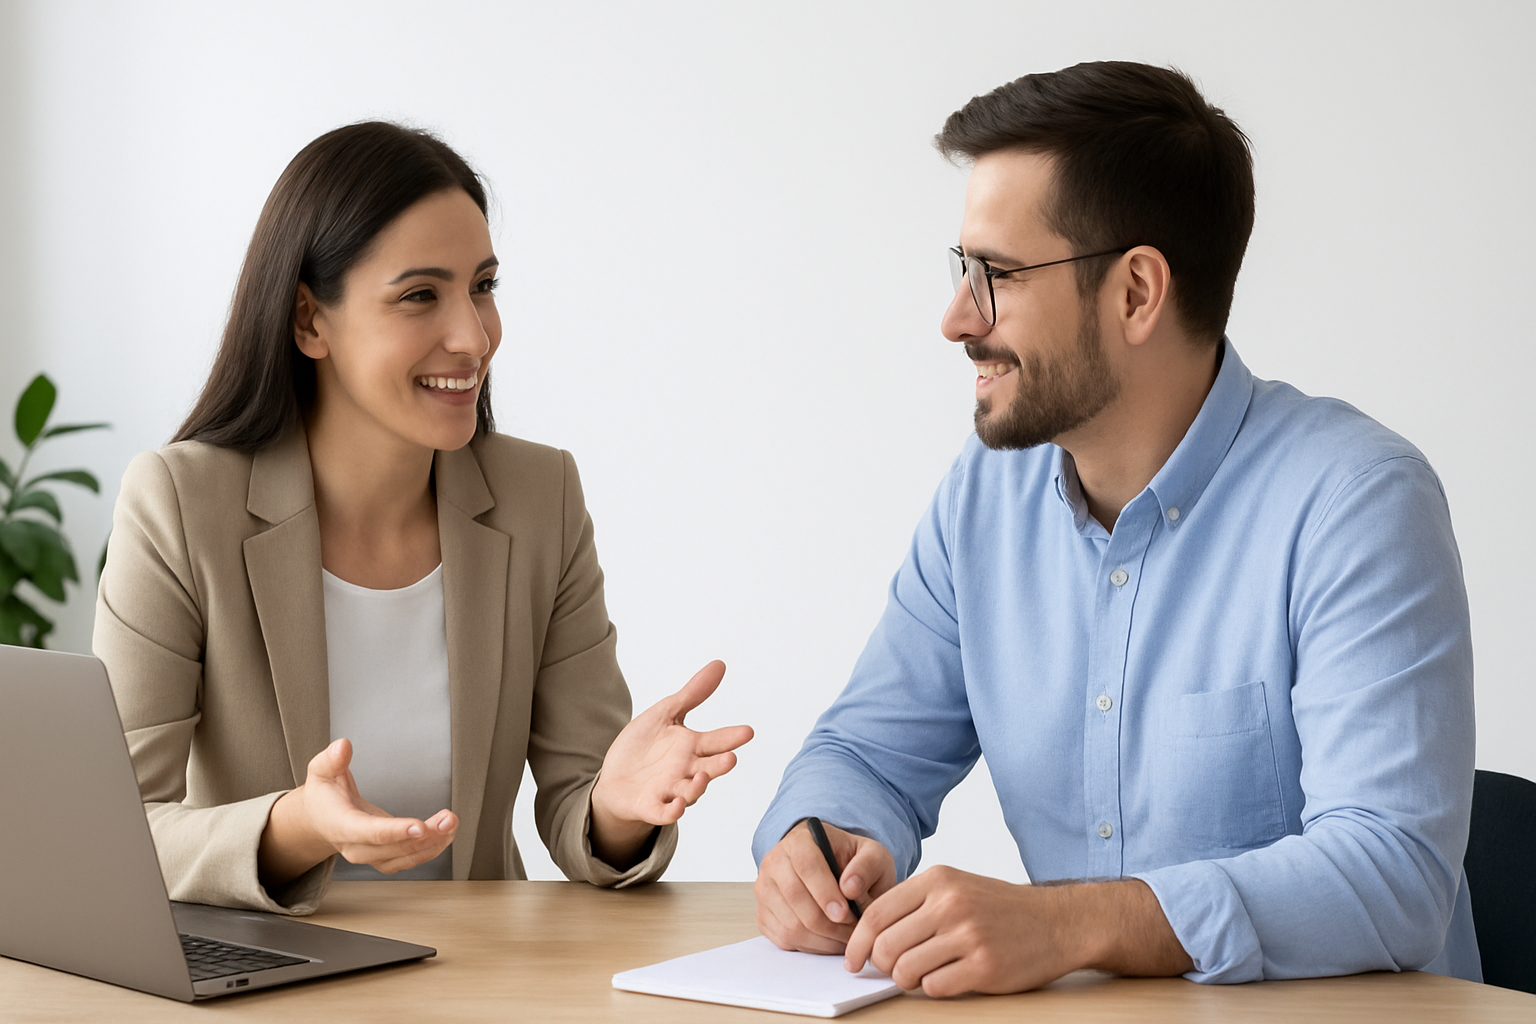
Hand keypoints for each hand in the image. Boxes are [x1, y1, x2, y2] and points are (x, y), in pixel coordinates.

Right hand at [258, 738, 457, 884]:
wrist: (319, 819)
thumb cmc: (324, 793)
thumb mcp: (321, 771)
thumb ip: (332, 759)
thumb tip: (343, 745)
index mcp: (340, 826)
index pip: (369, 832)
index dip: (395, 831)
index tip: (420, 826)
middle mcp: (355, 847)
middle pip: (393, 848)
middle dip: (425, 837)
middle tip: (449, 819)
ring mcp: (370, 856)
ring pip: (404, 857)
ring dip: (433, 844)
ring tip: (452, 823)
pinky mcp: (383, 858)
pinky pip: (408, 860)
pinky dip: (430, 850)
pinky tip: (447, 834)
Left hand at [588, 660, 752, 864]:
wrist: (615, 778)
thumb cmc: (644, 746)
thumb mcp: (666, 713)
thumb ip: (693, 694)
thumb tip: (719, 665)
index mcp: (691, 747)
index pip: (716, 741)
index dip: (731, 737)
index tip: (747, 731)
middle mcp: (686, 770)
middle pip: (709, 768)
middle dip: (720, 765)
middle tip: (731, 757)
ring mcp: (671, 790)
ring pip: (690, 791)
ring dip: (697, 786)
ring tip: (702, 776)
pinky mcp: (652, 806)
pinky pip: (664, 812)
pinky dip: (672, 811)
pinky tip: (677, 805)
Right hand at [755, 819, 897, 954]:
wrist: (834, 870)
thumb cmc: (853, 862)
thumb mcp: (872, 855)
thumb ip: (867, 866)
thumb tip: (850, 888)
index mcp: (800, 840)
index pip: (806, 865)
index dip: (825, 892)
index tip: (845, 912)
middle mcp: (775, 862)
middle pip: (795, 899)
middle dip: (828, 923)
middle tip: (854, 932)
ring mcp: (765, 890)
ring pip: (790, 924)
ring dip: (823, 939)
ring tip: (847, 937)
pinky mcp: (763, 915)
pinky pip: (785, 939)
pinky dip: (812, 947)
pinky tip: (831, 940)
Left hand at [843, 868, 1191, 996]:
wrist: (1058, 922)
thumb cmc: (1001, 907)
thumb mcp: (956, 886)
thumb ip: (916, 903)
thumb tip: (871, 933)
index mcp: (938, 880)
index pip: (876, 912)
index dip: (858, 942)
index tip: (854, 960)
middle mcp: (950, 904)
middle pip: (886, 945)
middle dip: (882, 965)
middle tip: (894, 970)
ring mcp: (968, 935)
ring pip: (906, 970)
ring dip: (907, 980)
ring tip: (924, 974)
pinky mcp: (984, 967)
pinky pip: (935, 988)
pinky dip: (935, 988)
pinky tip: (950, 978)